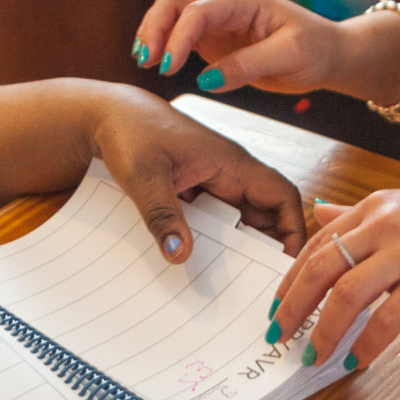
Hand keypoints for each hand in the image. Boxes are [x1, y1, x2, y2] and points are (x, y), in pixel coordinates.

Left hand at [88, 86, 307, 262]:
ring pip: (240, 219)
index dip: (292, 227)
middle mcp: (229, 173)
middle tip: (258, 285)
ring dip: (239, 247)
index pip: (280, 195)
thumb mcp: (143, 175)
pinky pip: (215, 219)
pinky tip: (202, 262)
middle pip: (265, 214)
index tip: (285, 263)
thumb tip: (180, 255)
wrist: (107, 114)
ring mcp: (212, 182)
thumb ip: (162, 215)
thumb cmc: (129, 130)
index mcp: (231, 163)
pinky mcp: (194, 190)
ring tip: (233, 283)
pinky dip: (214, 240)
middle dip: (266, 248)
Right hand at [133, 0, 354, 95]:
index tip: (169, 67)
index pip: (199, 10)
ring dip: (154, 34)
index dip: (178, 36)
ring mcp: (219, 22)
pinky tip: (156, 62)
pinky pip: (182, 36)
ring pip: (174, 16)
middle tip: (146, 59)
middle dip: (155, 27)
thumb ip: (247, 66)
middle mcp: (227, 5)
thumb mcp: (289, 56)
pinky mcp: (216, 40)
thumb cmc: (317, 49)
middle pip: (176, 2)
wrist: (330, 54)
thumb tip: (207, 80)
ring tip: (143, 60)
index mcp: (245, 1)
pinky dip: (165, 46)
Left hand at [271, 190, 399, 370]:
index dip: (291, 279)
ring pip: (346, 296)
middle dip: (293, 306)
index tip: (278, 306)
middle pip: (321, 268)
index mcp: (377, 206)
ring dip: (324, 332)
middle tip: (279, 335)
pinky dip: (366, 344)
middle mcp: (387, 224)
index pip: (317, 243)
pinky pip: (386, 320)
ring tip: (313, 356)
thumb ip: (362, 214)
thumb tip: (320, 213)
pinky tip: (358, 360)